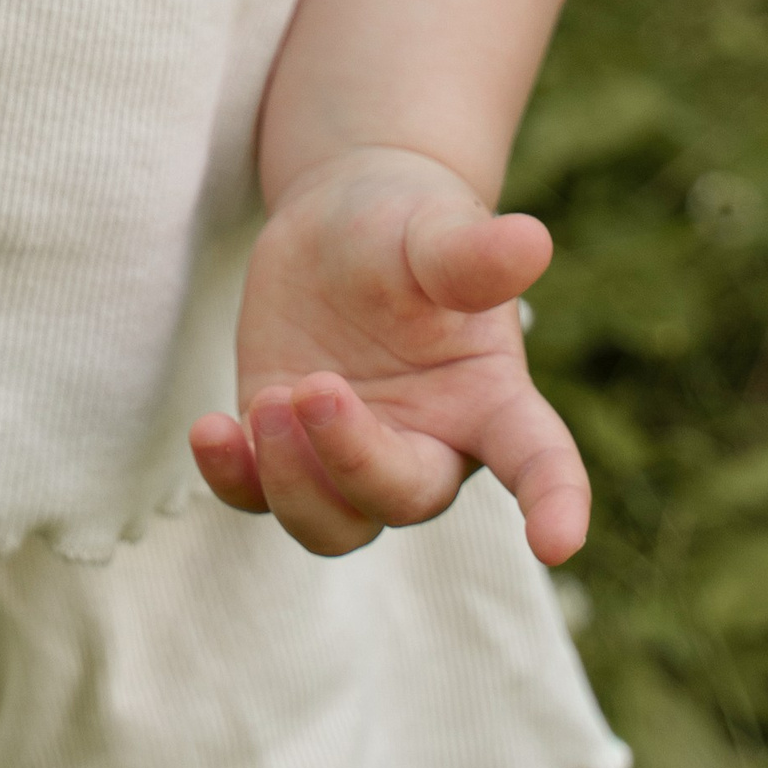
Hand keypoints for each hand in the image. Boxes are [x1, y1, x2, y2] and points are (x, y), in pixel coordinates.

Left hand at [190, 146, 588, 564]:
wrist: (340, 224)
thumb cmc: (408, 226)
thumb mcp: (434, 228)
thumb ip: (471, 254)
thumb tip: (532, 241)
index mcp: (490, 399)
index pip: (537, 460)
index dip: (555, 502)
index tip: (557, 542)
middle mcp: (429, 444)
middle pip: (406, 496)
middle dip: (358, 461)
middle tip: (312, 387)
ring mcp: (352, 458)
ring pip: (333, 525)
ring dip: (293, 482)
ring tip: (269, 396)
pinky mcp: (284, 451)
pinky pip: (258, 497)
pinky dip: (232, 477)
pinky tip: (210, 429)